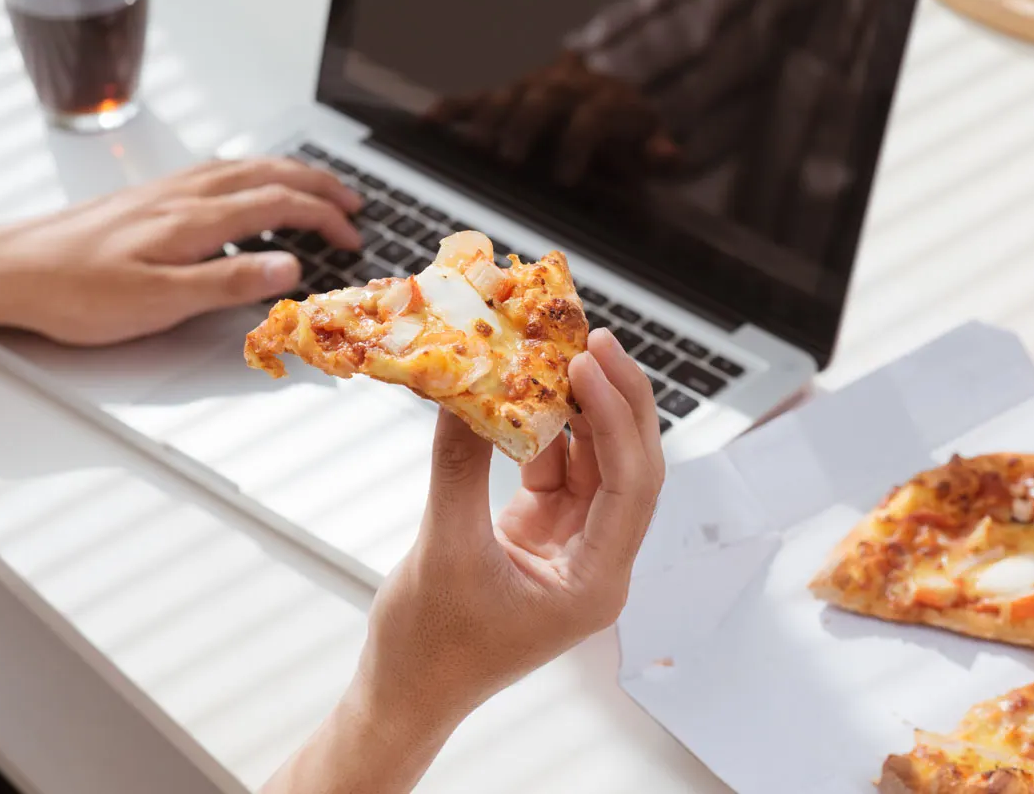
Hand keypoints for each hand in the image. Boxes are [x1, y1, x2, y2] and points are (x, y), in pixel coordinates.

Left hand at [0, 157, 361, 346]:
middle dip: (319, 186)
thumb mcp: (160, 301)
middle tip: (353, 203)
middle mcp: (185, 194)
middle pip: (269, 174)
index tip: (350, 237)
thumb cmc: (77, 291)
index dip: (324, 218)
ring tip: (317, 187)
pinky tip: (249, 185)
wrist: (12, 269)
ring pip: (245, 166)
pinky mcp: (150, 196)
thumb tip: (289, 268)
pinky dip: (254, 172)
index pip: (279, 205)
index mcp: (195, 219)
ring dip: (290, 173)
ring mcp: (167, 191)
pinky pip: (219, 170)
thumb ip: (228, 282)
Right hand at [357, 328, 664, 724]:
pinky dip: (541, 433)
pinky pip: (555, 470)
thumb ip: (459, 464)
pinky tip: (522, 395)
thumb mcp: (443, 548)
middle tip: (591, 339)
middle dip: (615, 402)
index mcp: (596, 583)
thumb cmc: (426, 648)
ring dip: (578, 411)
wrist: (403, 695)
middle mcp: (597, 562)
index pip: (630, 486)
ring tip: (555, 353)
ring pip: (594, 463)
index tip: (587, 361)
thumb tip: (463, 385)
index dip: (616, 417)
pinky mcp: (540, 535)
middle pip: (628, 468)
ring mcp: (571, 547)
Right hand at [427, 50, 678, 185]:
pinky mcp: (508, 95)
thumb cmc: (630, 137)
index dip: (578, 144)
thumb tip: (669, 156)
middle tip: (512, 160)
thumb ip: (659, 153)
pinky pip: (476, 99)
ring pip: (509, 96)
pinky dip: (453, 109)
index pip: (591, 116)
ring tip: (479, 150)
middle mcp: (568, 86)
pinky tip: (429, 123)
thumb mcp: (651, 144)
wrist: (613, 99)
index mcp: (607, 100)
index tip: (566, 179)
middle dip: (526, 126)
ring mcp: (534, 88)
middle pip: (544, 99)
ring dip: (492, 121)